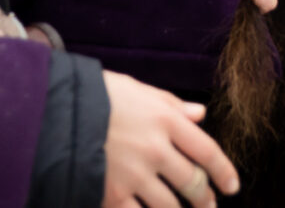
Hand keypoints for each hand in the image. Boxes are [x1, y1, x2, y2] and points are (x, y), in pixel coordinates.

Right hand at [101, 70, 237, 207]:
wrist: (52, 112)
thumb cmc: (94, 96)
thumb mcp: (135, 90)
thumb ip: (170, 104)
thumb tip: (201, 114)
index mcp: (164, 120)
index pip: (207, 151)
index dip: (224, 172)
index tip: (232, 186)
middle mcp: (155, 149)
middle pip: (192, 182)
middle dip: (205, 198)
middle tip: (210, 205)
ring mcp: (135, 175)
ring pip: (170, 206)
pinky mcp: (113, 195)